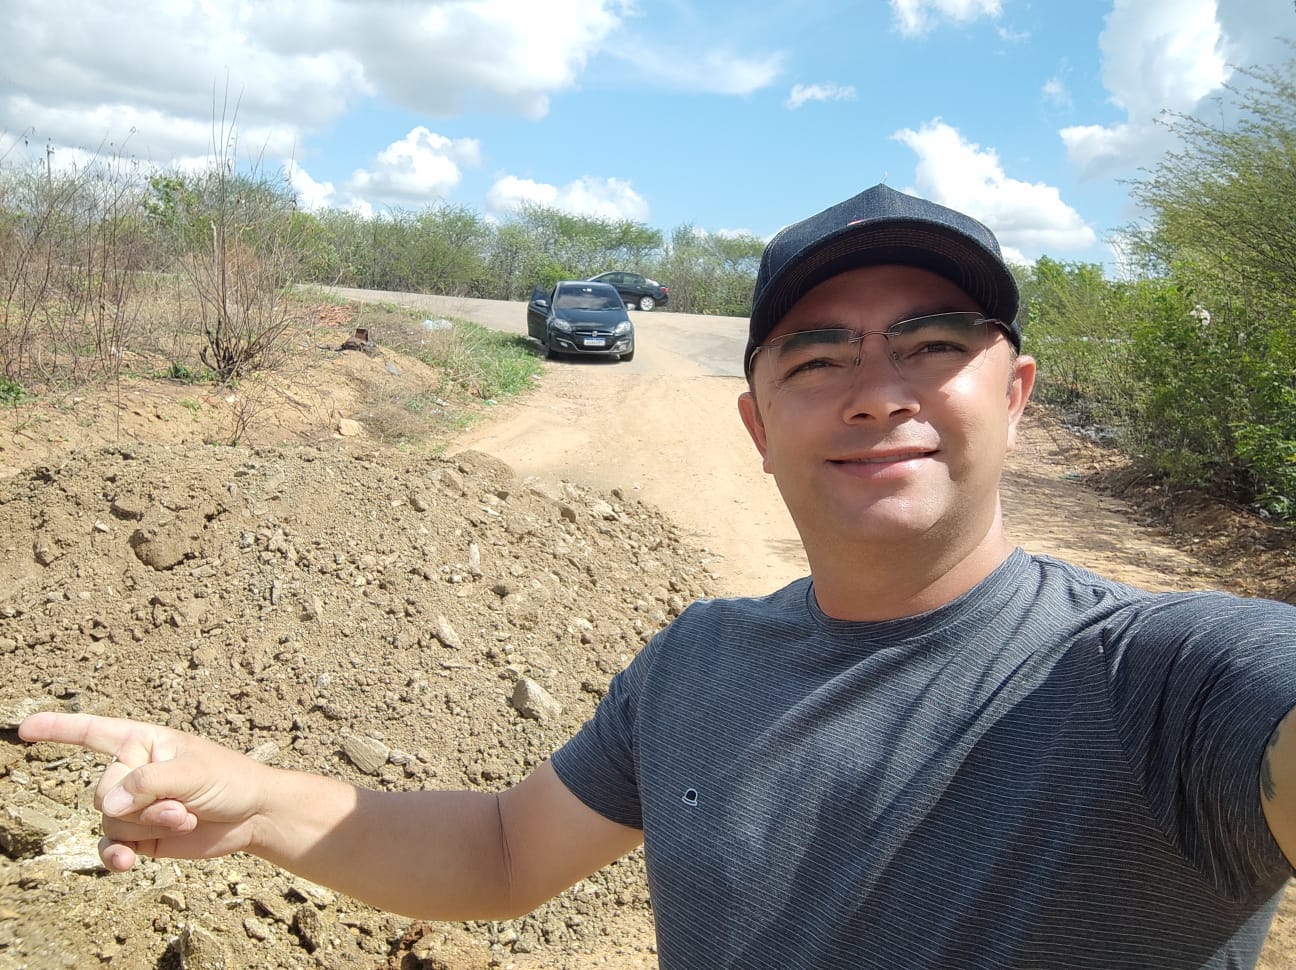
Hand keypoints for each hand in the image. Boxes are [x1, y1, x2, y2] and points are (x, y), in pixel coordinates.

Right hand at [18, 713, 269, 870]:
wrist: (252, 815)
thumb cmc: (230, 780)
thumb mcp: (194, 772)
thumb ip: (149, 783)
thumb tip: (107, 804)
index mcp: (143, 742)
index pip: (92, 732)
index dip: (58, 729)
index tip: (25, 729)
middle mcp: (132, 773)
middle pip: (103, 793)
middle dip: (142, 805)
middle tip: (182, 804)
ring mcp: (134, 806)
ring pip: (112, 822)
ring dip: (148, 826)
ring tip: (185, 816)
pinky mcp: (140, 836)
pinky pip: (111, 848)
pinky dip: (117, 857)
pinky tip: (127, 864)